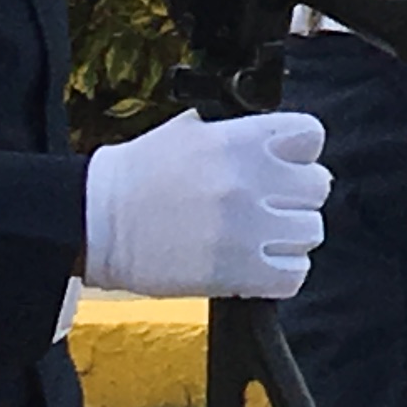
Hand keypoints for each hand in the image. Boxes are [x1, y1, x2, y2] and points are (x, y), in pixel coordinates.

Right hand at [82, 107, 329, 300]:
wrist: (90, 222)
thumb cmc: (134, 176)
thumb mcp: (189, 132)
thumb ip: (239, 134)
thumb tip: (274, 142)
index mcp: (241, 140)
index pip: (311, 136)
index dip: (301, 152)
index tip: (285, 164)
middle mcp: (250, 180)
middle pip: (317, 187)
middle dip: (295, 197)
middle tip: (269, 206)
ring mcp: (246, 227)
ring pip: (310, 231)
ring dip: (289, 237)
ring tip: (259, 238)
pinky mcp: (236, 271)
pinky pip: (294, 275)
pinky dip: (282, 274)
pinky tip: (259, 267)